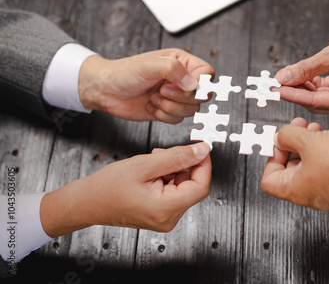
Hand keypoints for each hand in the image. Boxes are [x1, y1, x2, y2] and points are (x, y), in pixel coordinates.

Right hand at [40, 142, 211, 236]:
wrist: (86, 203)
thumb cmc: (107, 187)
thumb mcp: (145, 165)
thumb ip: (177, 157)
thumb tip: (202, 151)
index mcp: (166, 209)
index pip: (201, 186)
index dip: (203, 165)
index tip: (200, 149)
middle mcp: (168, 218)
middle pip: (192, 186)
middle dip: (183, 165)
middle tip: (165, 153)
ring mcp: (165, 218)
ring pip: (183, 187)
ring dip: (174, 170)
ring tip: (153, 162)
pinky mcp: (160, 214)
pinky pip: (174, 192)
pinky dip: (168, 177)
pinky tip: (152, 171)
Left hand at [78, 48, 214, 123]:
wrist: (107, 90)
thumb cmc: (126, 72)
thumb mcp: (150, 65)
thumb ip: (174, 69)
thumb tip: (193, 84)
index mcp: (183, 62)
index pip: (207, 73)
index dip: (200, 84)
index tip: (183, 86)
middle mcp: (182, 79)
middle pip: (202, 95)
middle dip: (181, 98)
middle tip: (161, 91)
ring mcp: (177, 96)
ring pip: (191, 110)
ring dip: (171, 108)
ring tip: (153, 98)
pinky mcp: (169, 110)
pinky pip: (178, 120)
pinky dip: (164, 116)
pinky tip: (150, 106)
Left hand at [261, 118, 328, 209]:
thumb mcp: (308, 140)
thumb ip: (288, 136)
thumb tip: (280, 137)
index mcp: (295, 190)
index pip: (268, 180)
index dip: (271, 158)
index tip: (279, 142)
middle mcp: (309, 196)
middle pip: (288, 172)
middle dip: (291, 146)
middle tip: (297, 128)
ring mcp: (327, 193)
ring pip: (307, 168)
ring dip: (307, 146)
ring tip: (314, 129)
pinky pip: (324, 169)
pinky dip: (321, 152)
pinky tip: (328, 137)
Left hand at [274, 25, 328, 114]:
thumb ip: (306, 68)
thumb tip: (284, 77)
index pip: (314, 102)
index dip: (293, 94)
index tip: (276, 89)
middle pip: (316, 102)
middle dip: (296, 91)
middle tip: (278, 83)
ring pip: (320, 97)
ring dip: (304, 86)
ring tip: (288, 77)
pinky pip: (327, 90)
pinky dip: (314, 83)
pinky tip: (303, 75)